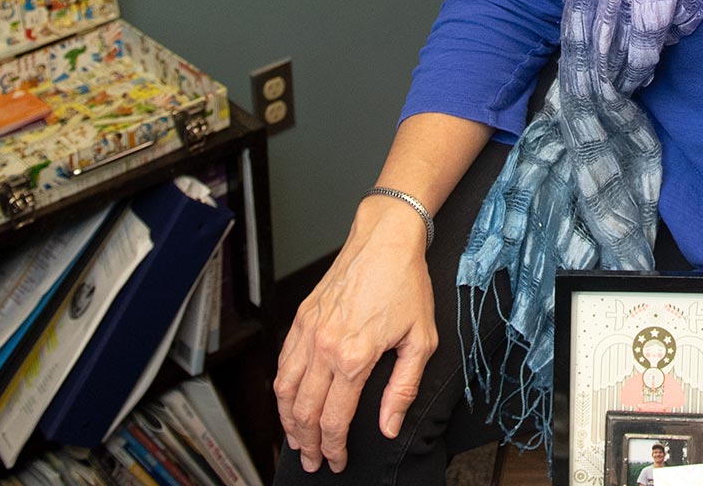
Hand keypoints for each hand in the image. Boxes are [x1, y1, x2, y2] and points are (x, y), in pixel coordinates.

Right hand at [274, 200, 435, 472]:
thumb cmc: (406, 285)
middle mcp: (324, 347)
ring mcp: (307, 332)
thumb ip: (403, 389)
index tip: (337, 462)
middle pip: (305, 411)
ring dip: (288, 422)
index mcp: (354, 357)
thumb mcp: (421, 340)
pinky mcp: (300, 319)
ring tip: (296, 441)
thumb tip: (388, 426)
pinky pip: (283, 363)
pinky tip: (288, 402)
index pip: (334, 419)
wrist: (384, 240)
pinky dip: (281, 390)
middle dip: (308, 444)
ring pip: (285, 390)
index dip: (334, 448)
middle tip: (312, 462)